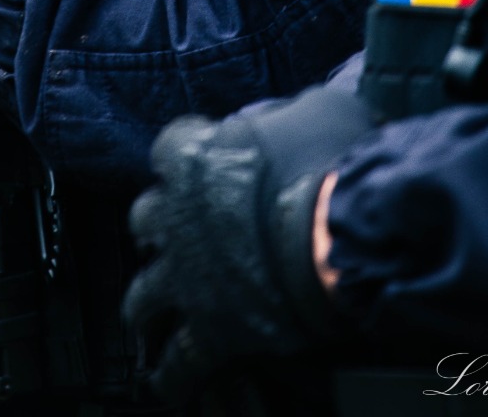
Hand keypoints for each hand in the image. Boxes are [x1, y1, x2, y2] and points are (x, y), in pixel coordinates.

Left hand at [124, 82, 374, 402]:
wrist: (344, 235)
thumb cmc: (332, 164)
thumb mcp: (314, 107)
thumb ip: (280, 114)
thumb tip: (274, 120)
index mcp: (195, 156)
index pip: (167, 147)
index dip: (185, 153)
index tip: (197, 160)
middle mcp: (177, 215)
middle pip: (144, 217)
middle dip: (158, 225)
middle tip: (175, 233)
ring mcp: (188, 275)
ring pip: (144, 293)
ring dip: (147, 300)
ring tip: (149, 311)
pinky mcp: (211, 328)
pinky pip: (179, 361)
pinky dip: (172, 374)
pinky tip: (168, 379)